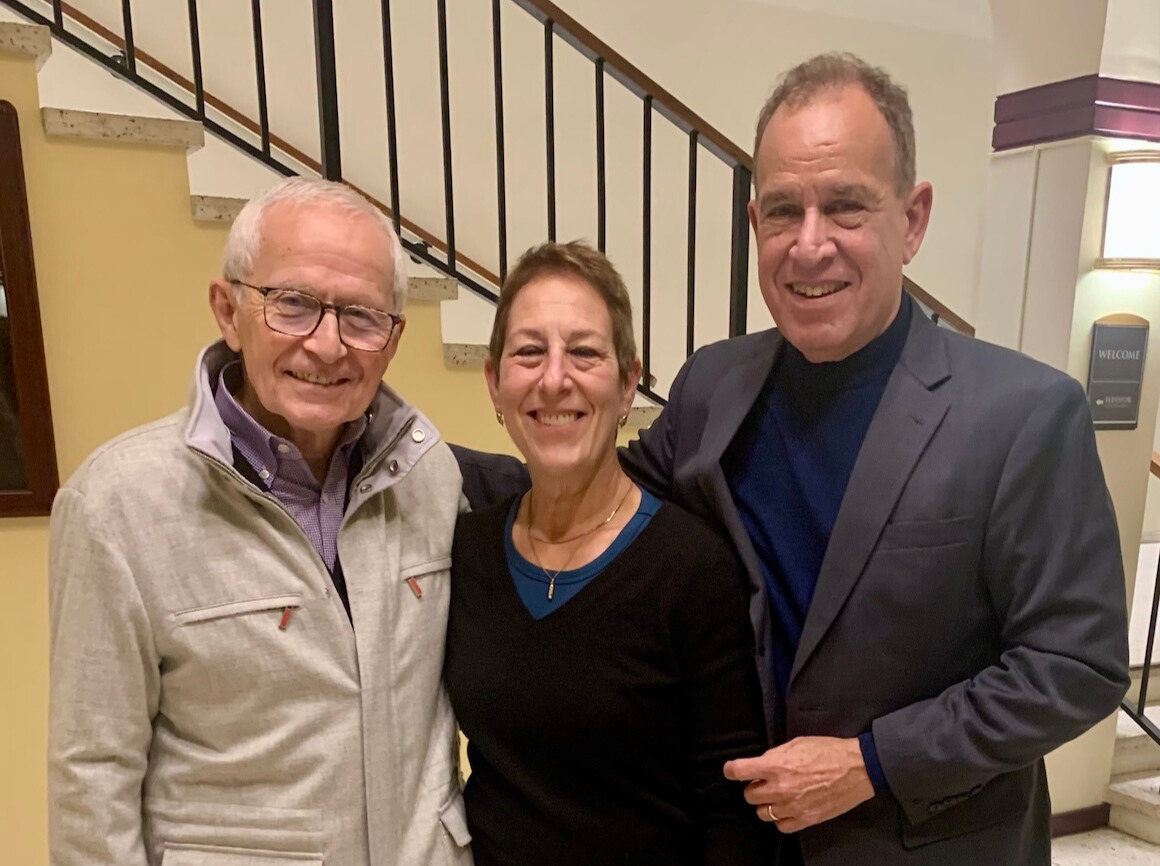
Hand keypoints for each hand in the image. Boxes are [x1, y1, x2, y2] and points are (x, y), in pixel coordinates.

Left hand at [723, 736, 874, 833]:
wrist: (856, 768)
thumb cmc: (827, 751)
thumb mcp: (796, 744)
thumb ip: (775, 756)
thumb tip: (762, 764)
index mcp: (776, 765)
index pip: (739, 771)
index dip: (731, 770)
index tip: (730, 770)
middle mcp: (780, 788)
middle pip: (749, 795)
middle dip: (753, 787)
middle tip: (763, 781)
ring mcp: (793, 806)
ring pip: (763, 812)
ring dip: (766, 804)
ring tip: (776, 796)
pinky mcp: (806, 819)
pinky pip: (782, 825)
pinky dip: (781, 818)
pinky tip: (787, 809)